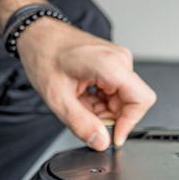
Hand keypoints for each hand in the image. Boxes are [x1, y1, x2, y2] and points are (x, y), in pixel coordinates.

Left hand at [17, 18, 156, 149]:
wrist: (37, 36)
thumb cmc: (44, 56)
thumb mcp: (58, 99)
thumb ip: (81, 124)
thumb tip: (101, 143)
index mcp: (110, 65)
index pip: (141, 101)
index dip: (128, 124)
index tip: (112, 138)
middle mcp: (119, 61)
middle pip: (131, 103)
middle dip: (109, 119)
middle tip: (84, 119)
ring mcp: (117, 62)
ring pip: (121, 101)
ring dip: (101, 112)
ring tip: (77, 104)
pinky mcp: (112, 66)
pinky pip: (114, 94)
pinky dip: (98, 103)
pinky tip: (81, 99)